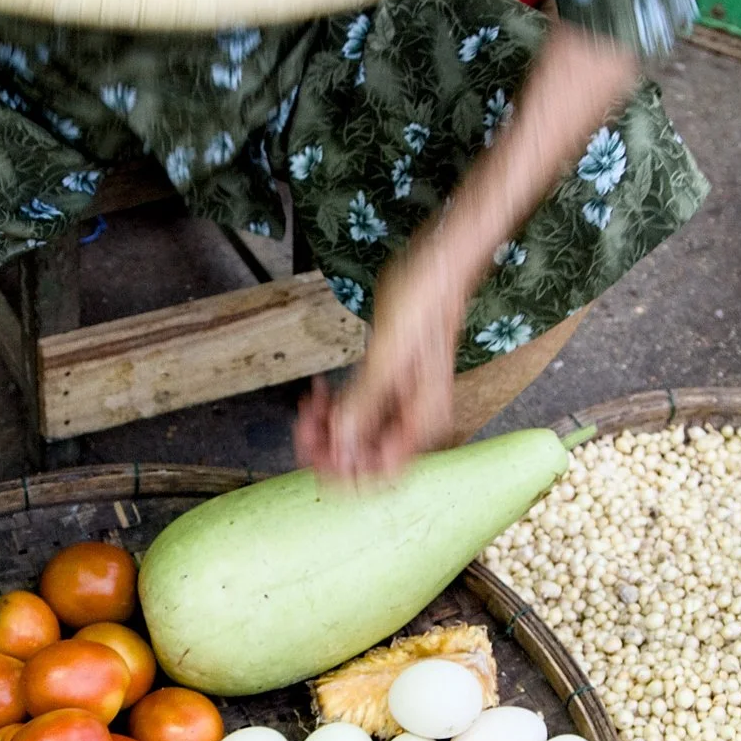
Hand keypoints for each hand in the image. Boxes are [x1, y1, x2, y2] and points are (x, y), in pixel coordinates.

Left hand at [293, 259, 463, 482]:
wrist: (436, 267)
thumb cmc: (424, 303)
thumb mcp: (388, 356)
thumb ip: (364, 405)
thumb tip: (340, 447)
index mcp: (423, 421)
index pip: (382, 473)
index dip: (344, 470)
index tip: (316, 450)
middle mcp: (414, 419)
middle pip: (364, 458)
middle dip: (329, 445)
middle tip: (304, 421)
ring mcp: (399, 404)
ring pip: (355, 435)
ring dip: (327, 426)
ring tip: (310, 402)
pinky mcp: (387, 386)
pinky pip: (355, 410)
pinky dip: (334, 406)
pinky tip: (319, 391)